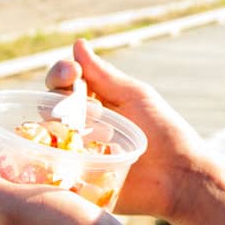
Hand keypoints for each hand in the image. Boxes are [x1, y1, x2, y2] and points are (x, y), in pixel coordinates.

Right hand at [45, 40, 208, 224]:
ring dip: (58, 129)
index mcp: (94, 102)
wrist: (179, 177)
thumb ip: (104, 75)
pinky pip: (51, 170)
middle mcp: (79, 127)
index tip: (72, 73)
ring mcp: (74, 155)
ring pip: (46, 136)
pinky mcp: (74, 182)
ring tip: (84, 134)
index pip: (63, 83)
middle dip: (60, 101)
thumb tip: (78, 43)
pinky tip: (63, 156)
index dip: (61, 74)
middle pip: (50, 106)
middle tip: (82, 108)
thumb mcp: (135, 97)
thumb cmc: (163, 132)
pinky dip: (51, 160)